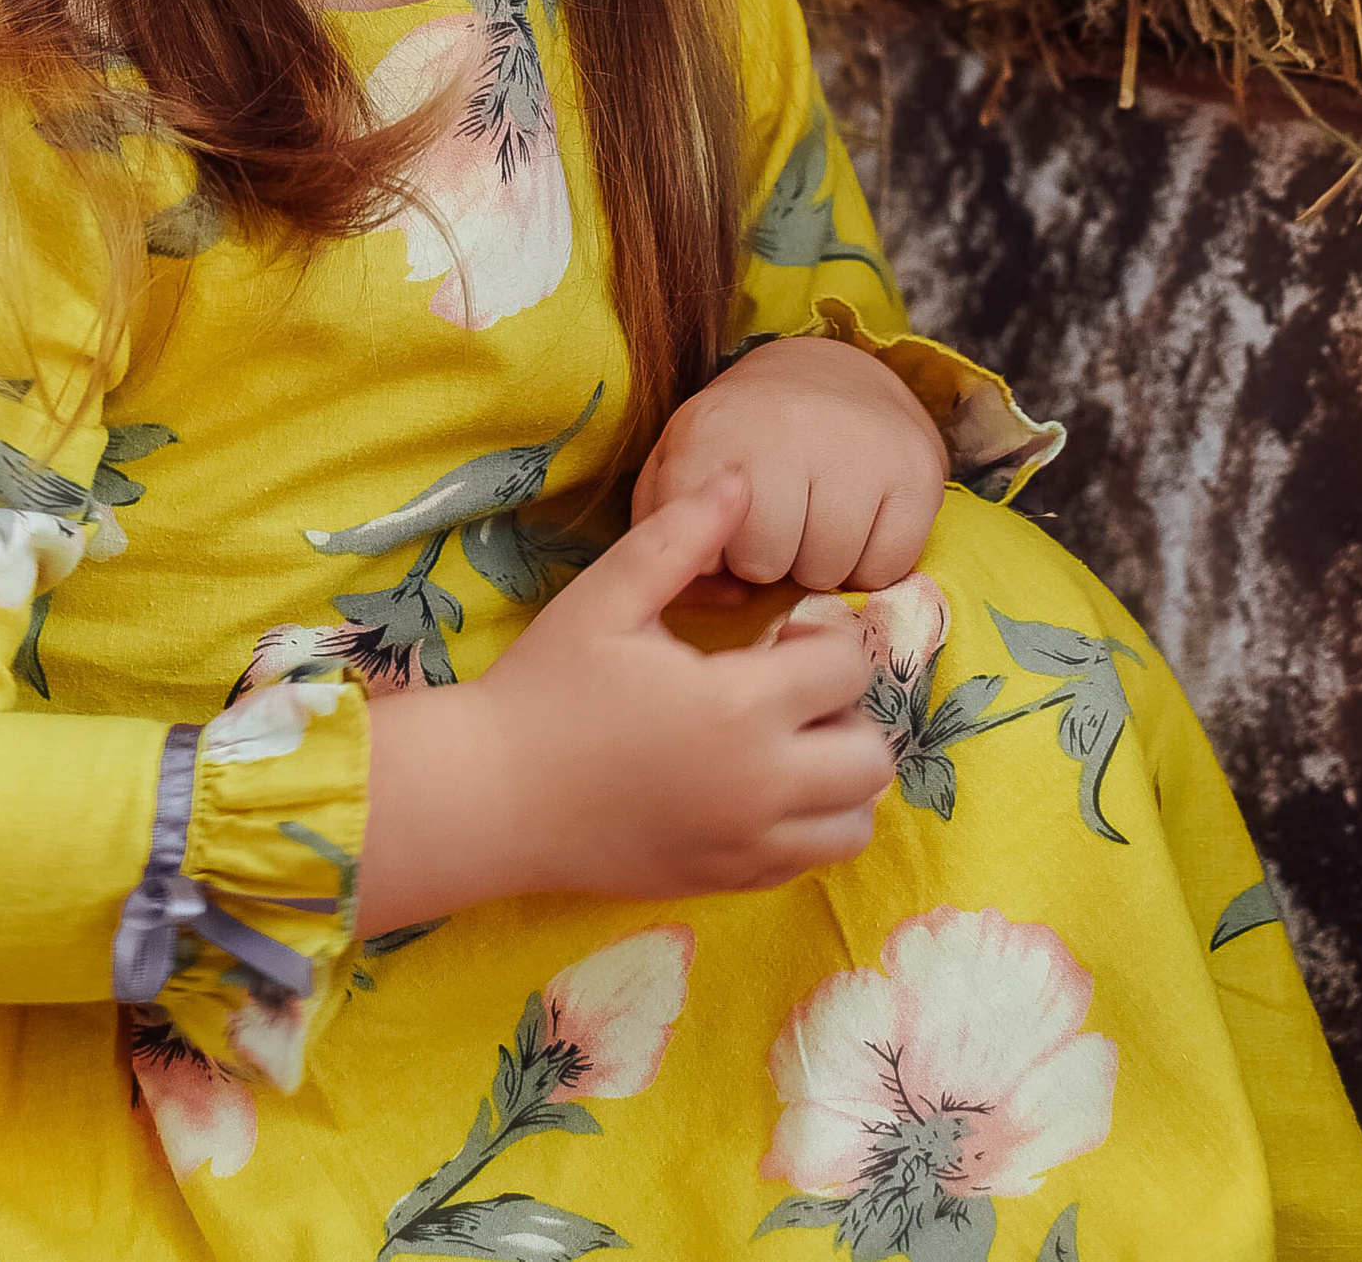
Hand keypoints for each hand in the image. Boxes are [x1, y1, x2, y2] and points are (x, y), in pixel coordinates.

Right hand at [356, 475, 891, 926]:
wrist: (490, 800)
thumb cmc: (546, 688)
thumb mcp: (607, 597)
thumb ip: (681, 535)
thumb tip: (741, 480)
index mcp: (738, 710)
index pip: (848, 670)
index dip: (823, 640)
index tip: (777, 637)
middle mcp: (759, 789)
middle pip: (872, 757)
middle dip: (845, 713)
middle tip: (787, 691)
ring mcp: (746, 846)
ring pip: (854, 824)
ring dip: (837, 777)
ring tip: (781, 741)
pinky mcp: (726, 882)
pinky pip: (809, 862)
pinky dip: (806, 825)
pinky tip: (753, 786)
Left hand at [631, 334, 945, 603]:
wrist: (830, 378)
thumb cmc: (742, 439)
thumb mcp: (680, 464)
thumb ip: (665, 528)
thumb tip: (712, 588)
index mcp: (713, 429)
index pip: (701, 547)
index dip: (714, 555)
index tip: (725, 531)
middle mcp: (786, 429)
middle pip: (766, 564)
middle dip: (768, 561)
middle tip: (778, 526)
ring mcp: (858, 448)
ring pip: (827, 572)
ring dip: (818, 565)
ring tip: (815, 520)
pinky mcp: (916, 471)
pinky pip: (885, 569)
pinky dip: (870, 564)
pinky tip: (858, 525)